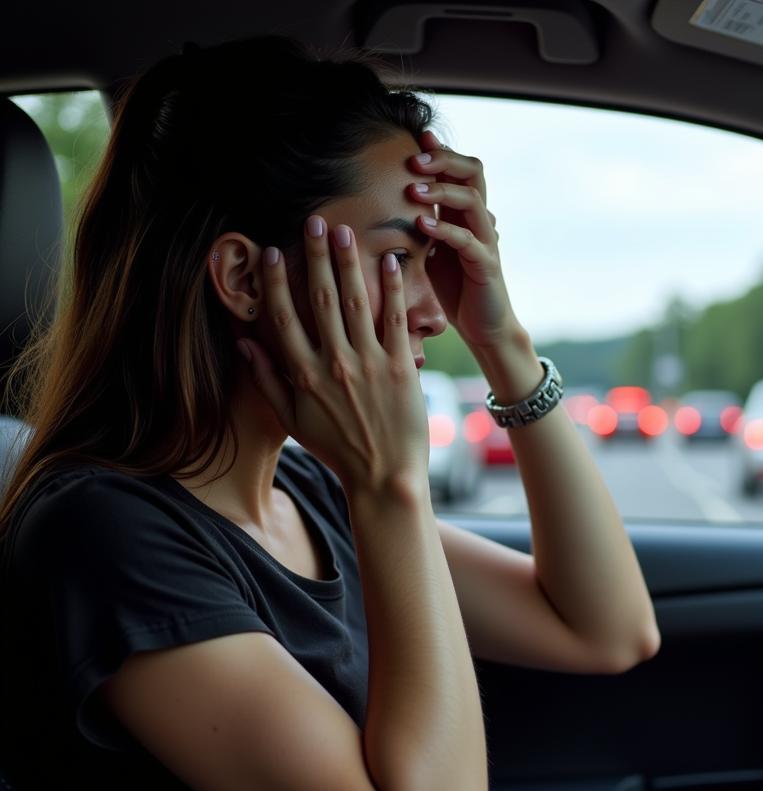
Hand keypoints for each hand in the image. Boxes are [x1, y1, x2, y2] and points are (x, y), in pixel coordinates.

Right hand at [238, 216, 428, 499]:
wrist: (385, 478)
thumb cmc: (338, 451)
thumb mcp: (294, 421)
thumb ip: (267, 381)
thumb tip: (242, 343)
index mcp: (304, 376)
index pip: (284, 318)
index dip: (275, 281)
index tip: (271, 250)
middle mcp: (334, 365)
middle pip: (320, 300)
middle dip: (315, 257)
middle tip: (314, 221)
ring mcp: (369, 365)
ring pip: (357, 303)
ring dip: (350, 264)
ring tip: (346, 232)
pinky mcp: (401, 369)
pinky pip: (395, 322)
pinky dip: (393, 291)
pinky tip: (392, 263)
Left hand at [407, 130, 524, 349]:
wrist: (484, 327)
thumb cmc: (455, 289)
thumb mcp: (429, 251)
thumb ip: (417, 227)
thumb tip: (380, 208)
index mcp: (465, 213)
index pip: (459, 169)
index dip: (440, 150)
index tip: (416, 137)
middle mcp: (480, 220)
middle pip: (473, 171)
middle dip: (443, 160)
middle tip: (413, 160)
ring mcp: (486, 241)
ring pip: (472, 199)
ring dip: (442, 190)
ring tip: (413, 189)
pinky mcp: (486, 265)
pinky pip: (469, 240)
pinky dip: (445, 229)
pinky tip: (422, 225)